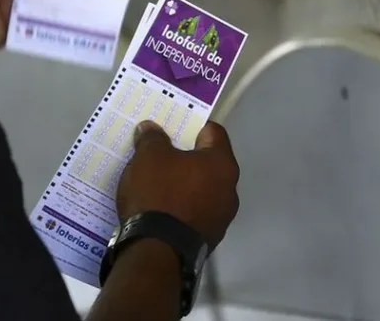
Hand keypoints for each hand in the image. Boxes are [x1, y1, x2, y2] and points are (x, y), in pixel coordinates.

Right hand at [115, 121, 239, 247]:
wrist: (158, 252)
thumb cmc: (159, 194)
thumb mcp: (149, 157)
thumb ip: (153, 138)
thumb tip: (152, 128)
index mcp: (222, 164)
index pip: (213, 132)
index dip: (192, 126)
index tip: (172, 127)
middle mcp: (230, 190)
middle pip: (208, 163)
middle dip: (186, 157)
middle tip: (161, 153)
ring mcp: (222, 218)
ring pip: (203, 190)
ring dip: (185, 184)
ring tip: (158, 182)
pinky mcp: (208, 239)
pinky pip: (195, 212)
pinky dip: (181, 207)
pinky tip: (161, 208)